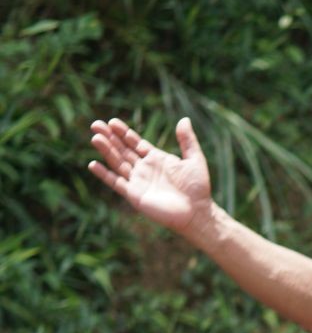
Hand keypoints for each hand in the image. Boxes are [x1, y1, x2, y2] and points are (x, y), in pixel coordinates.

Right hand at [88, 116, 213, 236]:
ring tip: (95, 138)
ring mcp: (138, 181)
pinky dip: (104, 174)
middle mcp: (144, 168)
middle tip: (95, 125)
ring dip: (106, 151)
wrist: (197, 212)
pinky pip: (116, 183)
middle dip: (109, 138)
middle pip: (122, 150)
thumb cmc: (198, 188)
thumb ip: (187, 140)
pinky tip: (93, 164)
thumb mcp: (194, 159)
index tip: (112, 122)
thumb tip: (184, 119)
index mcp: (156, 158)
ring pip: (117, 163)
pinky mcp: (134, 195)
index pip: (135, 142)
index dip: (123, 132)